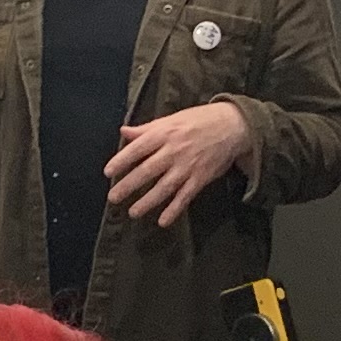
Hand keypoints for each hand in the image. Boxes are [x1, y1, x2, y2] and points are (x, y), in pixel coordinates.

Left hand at [105, 100, 252, 228]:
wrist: (232, 126)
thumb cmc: (198, 120)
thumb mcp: (171, 119)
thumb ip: (146, 129)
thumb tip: (123, 131)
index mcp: (164, 133)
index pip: (138, 148)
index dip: (122, 160)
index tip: (108, 172)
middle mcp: (174, 150)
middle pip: (148, 170)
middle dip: (129, 185)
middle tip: (113, 197)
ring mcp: (188, 166)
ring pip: (164, 187)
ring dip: (148, 201)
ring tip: (133, 212)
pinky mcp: (200, 178)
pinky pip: (185, 197)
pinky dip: (174, 209)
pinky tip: (163, 221)